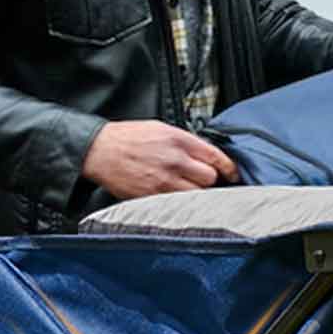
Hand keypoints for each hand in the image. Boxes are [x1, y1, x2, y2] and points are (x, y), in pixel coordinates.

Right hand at [82, 120, 238, 198]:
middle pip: (210, 178)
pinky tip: (177, 199)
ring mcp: (164, 181)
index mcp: (178, 140)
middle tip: (204, 181)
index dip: (228, 168)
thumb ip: (185, 141)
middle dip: (210, 180)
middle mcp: (174, 160)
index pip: (215, 156)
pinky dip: (182, 204)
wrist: (100, 150)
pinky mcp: (154, 197)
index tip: (232, 174)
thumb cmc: (127, 138)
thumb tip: (205, 154)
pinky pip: (178, 205)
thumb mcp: (160, 128)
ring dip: (197, 194)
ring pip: (197, 195)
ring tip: (190, 190)